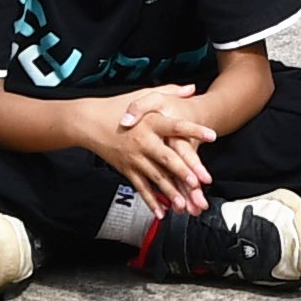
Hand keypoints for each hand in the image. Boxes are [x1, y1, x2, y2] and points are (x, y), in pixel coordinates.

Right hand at [79, 89, 216, 213]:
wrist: (88, 122)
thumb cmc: (117, 106)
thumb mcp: (144, 95)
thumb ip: (170, 92)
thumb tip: (192, 88)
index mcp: (151, 121)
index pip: (177, 126)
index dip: (194, 130)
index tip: (211, 135)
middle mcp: (143, 141)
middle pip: (167, 158)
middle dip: (183, 171)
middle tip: (198, 181)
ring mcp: (134, 158)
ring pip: (156, 177)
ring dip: (170, 192)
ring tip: (184, 203)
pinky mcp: (126, 170)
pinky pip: (141, 187)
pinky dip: (151, 201)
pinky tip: (161, 212)